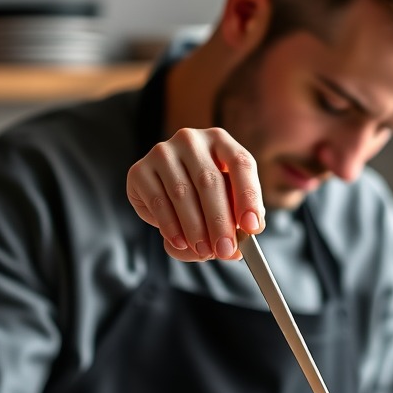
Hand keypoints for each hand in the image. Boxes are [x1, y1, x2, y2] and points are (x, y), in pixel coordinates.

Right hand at [126, 127, 264, 261]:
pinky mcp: (140, 170)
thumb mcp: (225, 203)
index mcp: (220, 141)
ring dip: (195, 228)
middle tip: (225, 250)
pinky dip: (171, 227)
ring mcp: (163, 152)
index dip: (248, 196)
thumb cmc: (203, 195)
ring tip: (205, 251)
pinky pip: (158, 202)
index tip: (252, 227)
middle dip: (219, 221)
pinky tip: (181, 243)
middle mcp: (191, 140)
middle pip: (209, 181)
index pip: (240, 163)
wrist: (164, 187)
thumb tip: (236, 249)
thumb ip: (235, 223)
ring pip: (182, 193)